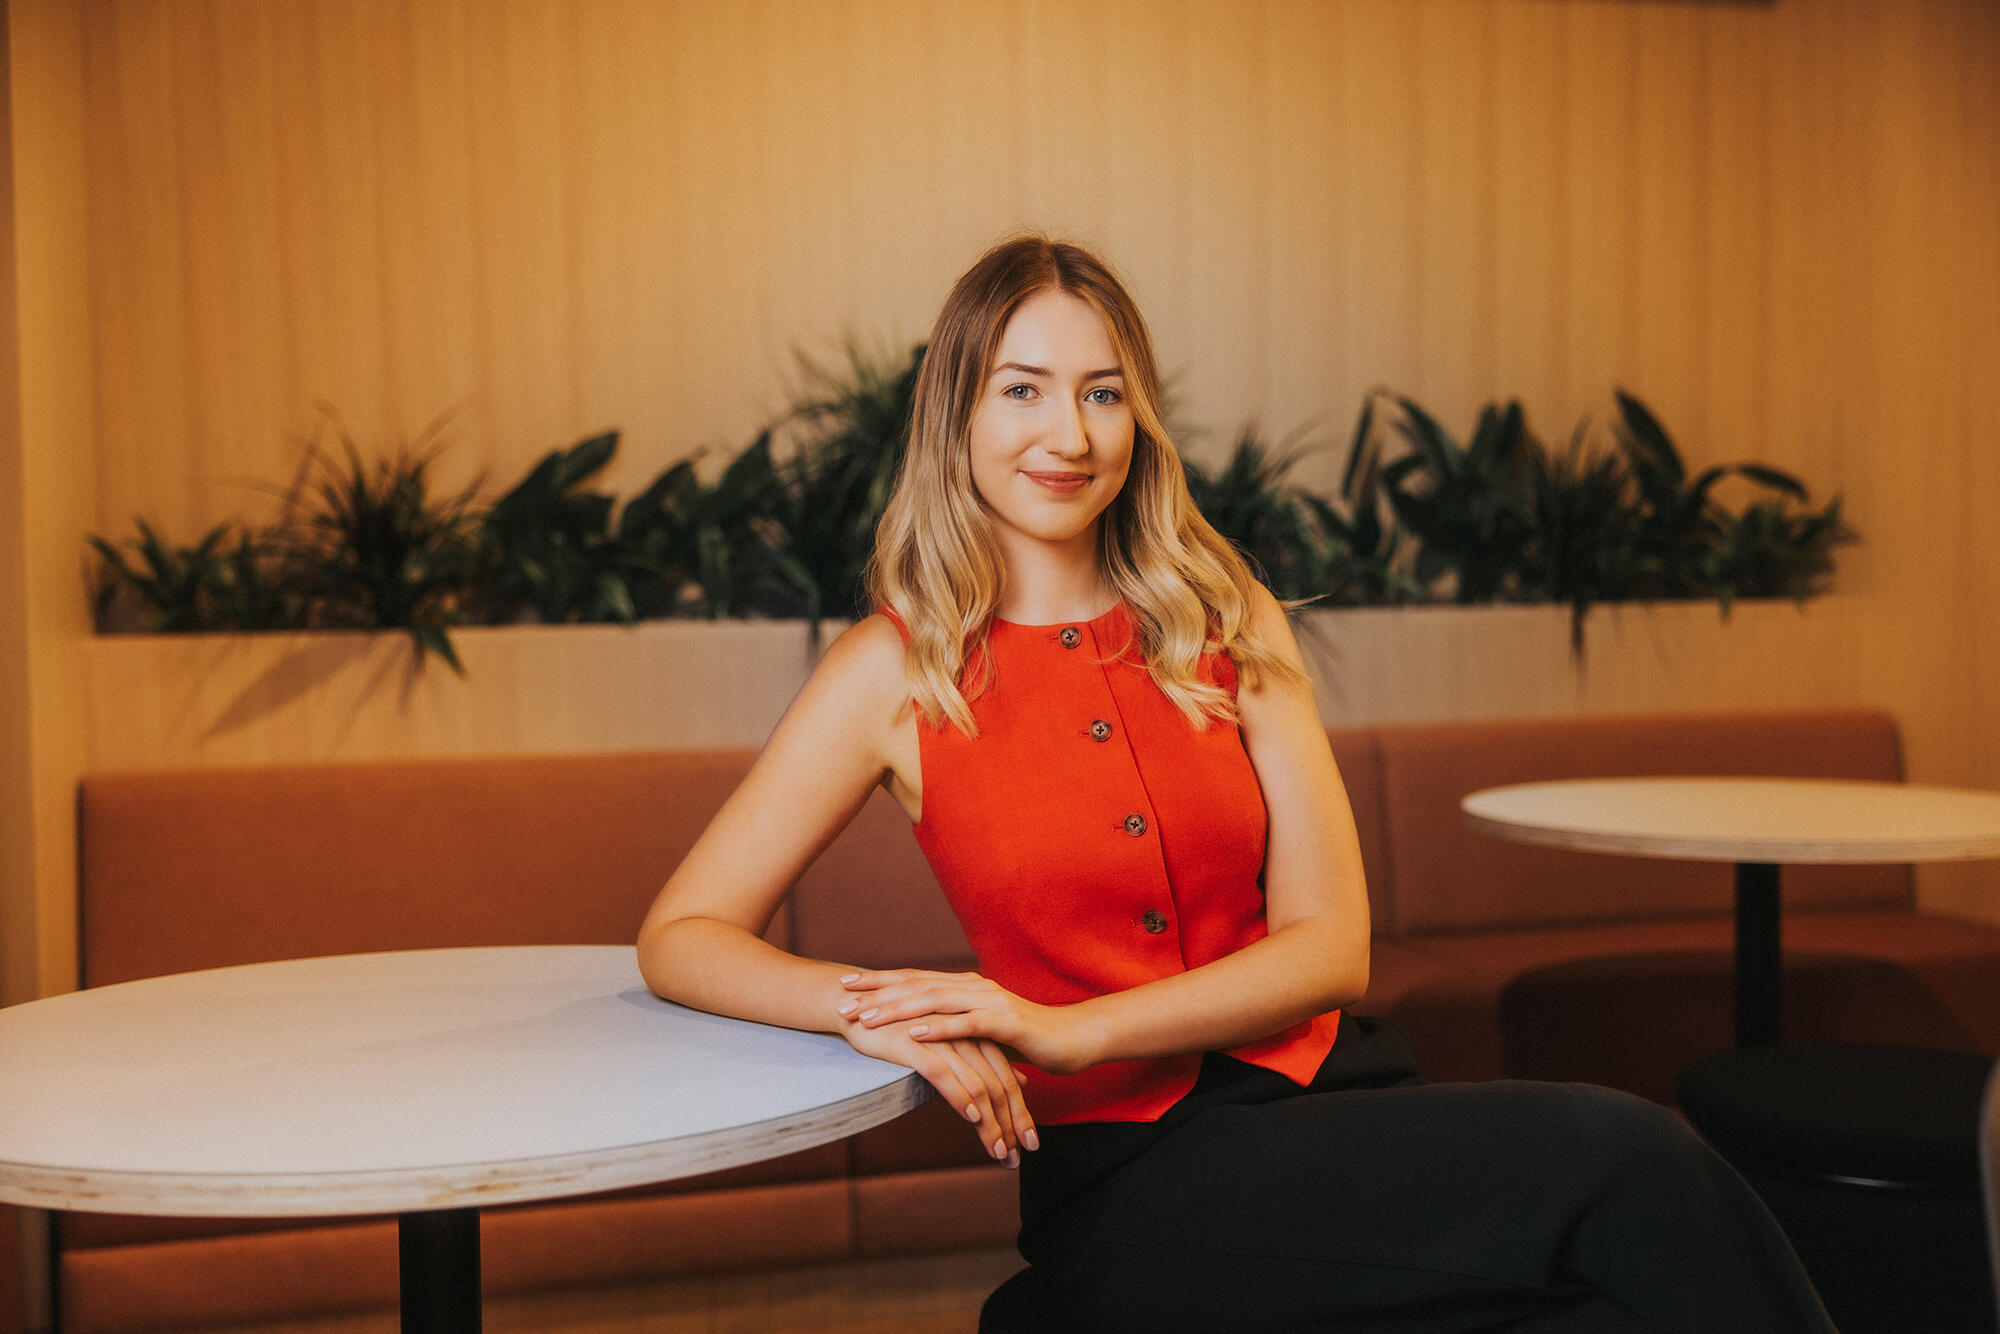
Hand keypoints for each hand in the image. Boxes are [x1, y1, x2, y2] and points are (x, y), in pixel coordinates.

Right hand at [836, 1012, 1036, 1166]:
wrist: (858, 1005)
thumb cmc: (909, 1028)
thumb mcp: (954, 1046)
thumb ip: (987, 1061)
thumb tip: (1022, 1080)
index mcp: (977, 1034)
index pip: (1006, 1079)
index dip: (1019, 1114)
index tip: (1029, 1145)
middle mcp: (965, 1035)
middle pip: (998, 1085)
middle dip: (1010, 1125)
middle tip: (1015, 1160)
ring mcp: (942, 1038)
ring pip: (976, 1085)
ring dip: (989, 1123)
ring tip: (997, 1152)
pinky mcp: (915, 1043)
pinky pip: (943, 1073)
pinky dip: (959, 1097)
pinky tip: (971, 1118)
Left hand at [837, 969, 1094, 1075]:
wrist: (1072, 1039)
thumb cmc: (1026, 1037)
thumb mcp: (981, 1030)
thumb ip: (954, 1024)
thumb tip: (921, 1031)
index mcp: (964, 986)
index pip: (913, 979)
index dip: (878, 981)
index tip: (844, 985)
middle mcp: (973, 987)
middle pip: (916, 985)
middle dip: (876, 993)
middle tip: (841, 1000)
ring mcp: (990, 1001)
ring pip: (935, 1001)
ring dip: (898, 1009)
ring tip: (867, 1017)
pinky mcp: (1005, 1022)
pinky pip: (967, 1024)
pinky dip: (939, 1028)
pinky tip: (916, 1033)